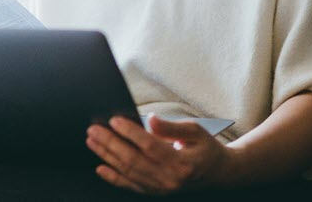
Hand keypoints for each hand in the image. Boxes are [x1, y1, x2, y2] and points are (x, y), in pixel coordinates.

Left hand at [85, 114, 232, 194]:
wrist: (219, 173)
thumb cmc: (206, 148)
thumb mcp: (195, 131)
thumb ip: (171, 127)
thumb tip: (151, 119)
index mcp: (183, 163)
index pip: (150, 146)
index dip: (130, 132)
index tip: (114, 120)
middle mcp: (170, 179)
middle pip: (134, 160)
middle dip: (111, 143)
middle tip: (94, 129)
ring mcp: (162, 189)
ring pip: (128, 173)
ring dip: (107, 156)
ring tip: (93, 141)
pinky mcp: (155, 192)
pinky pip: (130, 186)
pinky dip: (113, 178)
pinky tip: (100, 167)